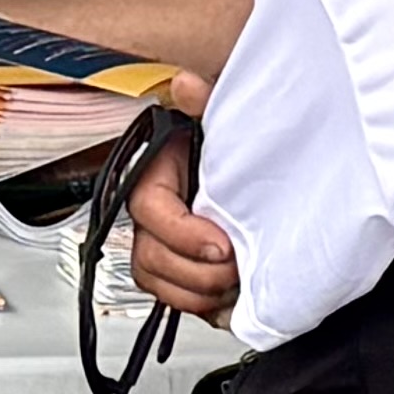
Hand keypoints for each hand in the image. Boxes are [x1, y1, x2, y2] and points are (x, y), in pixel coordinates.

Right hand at [127, 70, 237, 324]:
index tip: (223, 245)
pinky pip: (176, 298)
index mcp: (152, 175)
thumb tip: (187, 85)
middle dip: (196, 273)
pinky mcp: (180, 267)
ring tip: (234, 289)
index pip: (151, 211)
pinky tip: (229, 307)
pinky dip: (203, 308)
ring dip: (197, 294)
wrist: (243, 167)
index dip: (185, 235)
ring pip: (158, 282)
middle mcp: (151, 214)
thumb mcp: (218, 119)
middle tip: (235, 271)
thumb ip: (204, 103)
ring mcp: (162, 243)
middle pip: (150, 256)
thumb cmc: (224, 142)